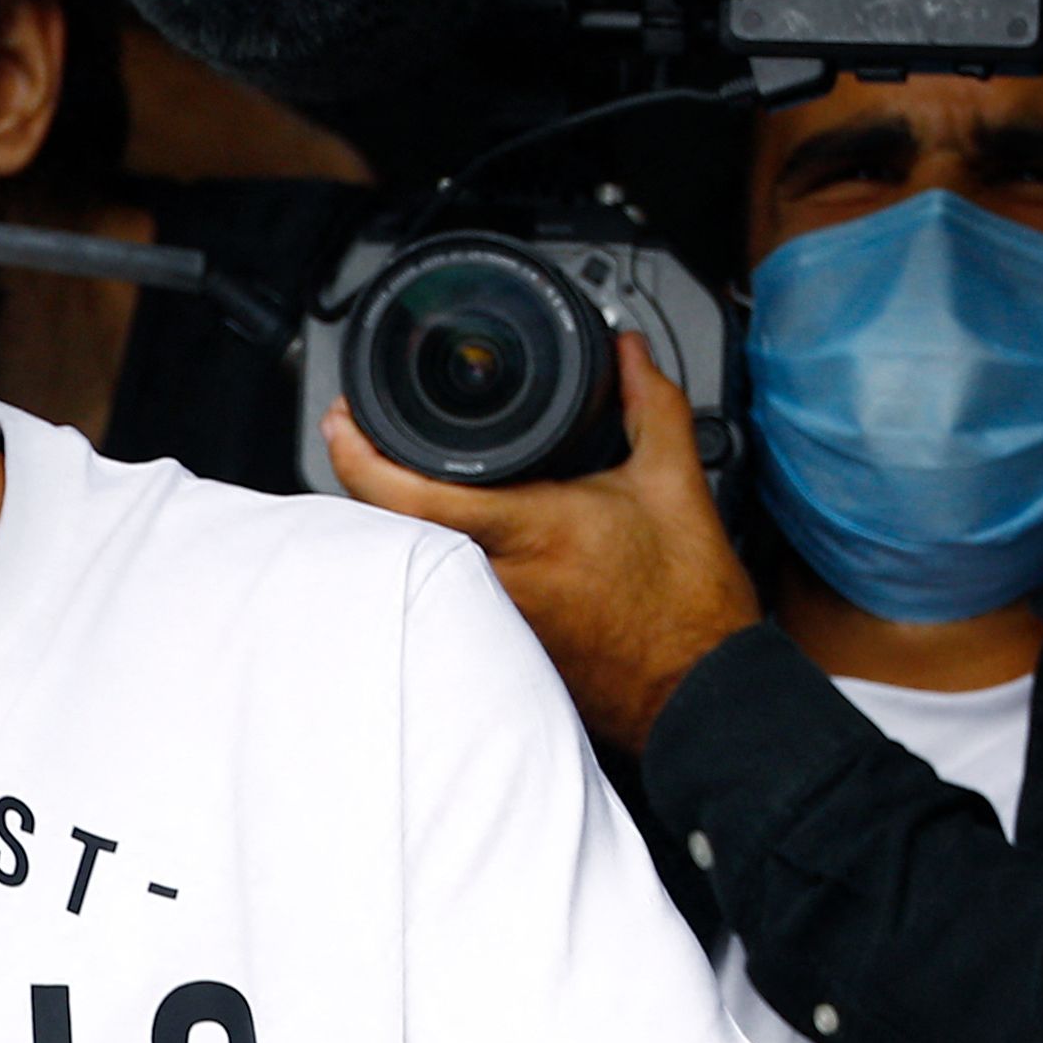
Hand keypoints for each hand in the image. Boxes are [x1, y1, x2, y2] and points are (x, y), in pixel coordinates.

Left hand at [323, 332, 758, 748]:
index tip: (344, 421)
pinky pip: (435, 591)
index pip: (409, 494)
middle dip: (363, 475)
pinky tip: (439, 536)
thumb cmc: (688, 604)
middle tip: (360, 435)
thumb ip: (650, 405)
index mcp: (530, 529)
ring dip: (392, 518)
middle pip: (388, 525)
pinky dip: (426, 557)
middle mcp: (496, 577)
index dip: (358, 455)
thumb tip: (629, 353)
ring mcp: (487, 617)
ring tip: (394, 476)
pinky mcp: (493, 643)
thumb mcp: (675, 484)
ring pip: (407, 560)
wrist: (698, 689)